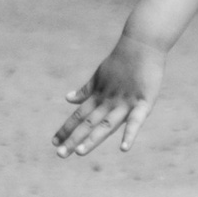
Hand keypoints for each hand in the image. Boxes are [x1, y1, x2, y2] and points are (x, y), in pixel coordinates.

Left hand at [54, 35, 163, 156]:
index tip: (53, 142)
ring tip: (79, 152)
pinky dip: (130, 134)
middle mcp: (109, 101)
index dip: (66, 128)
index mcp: (99, 96)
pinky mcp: (144, 102)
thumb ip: (85, 91)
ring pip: (106, 124)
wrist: (143, 43)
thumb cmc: (122, 59)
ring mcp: (125, 102)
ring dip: (92, 138)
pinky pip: (136, 121)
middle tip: (59, 154)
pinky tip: (124, 148)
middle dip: (73, 138)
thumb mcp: (100, 76)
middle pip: (88, 123)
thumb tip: (67, 99)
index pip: (78, 115)